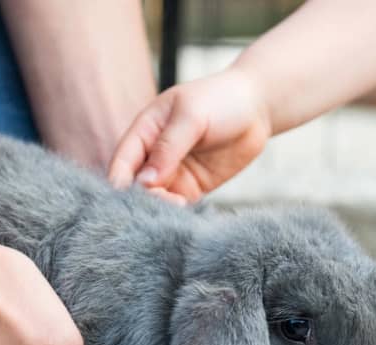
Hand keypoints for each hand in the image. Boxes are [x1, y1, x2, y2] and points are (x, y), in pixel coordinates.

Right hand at [108, 67, 271, 203]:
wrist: (257, 108)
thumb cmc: (221, 100)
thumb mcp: (192, 116)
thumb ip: (168, 147)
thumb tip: (145, 180)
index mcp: (145, 131)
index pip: (122, 160)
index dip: (119, 180)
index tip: (123, 197)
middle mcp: (153, 155)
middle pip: (134, 185)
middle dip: (140, 198)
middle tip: (160, 200)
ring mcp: (172, 173)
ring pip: (154, 199)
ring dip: (159, 207)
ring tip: (178, 203)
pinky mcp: (191, 188)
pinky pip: (176, 206)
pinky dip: (176, 212)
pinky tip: (185, 211)